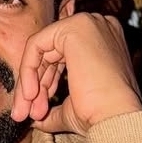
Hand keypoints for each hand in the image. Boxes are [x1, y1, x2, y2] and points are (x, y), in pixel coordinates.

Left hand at [11, 13, 141, 134]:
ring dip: (29, 82)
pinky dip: (28, 70)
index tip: (36, 111)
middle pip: (51, 53)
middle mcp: (99, 28)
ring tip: (26, 111)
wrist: (115, 118)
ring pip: (41, 50)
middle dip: (35, 85)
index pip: (63, 57)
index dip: (45, 84)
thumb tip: (34, 118)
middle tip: (25, 113)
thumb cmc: (101, 116)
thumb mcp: (72, 108)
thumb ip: (53, 107)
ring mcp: (87, 24)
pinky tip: (30, 94)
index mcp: (104, 43)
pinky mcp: (74, 27)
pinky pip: (36, 44)